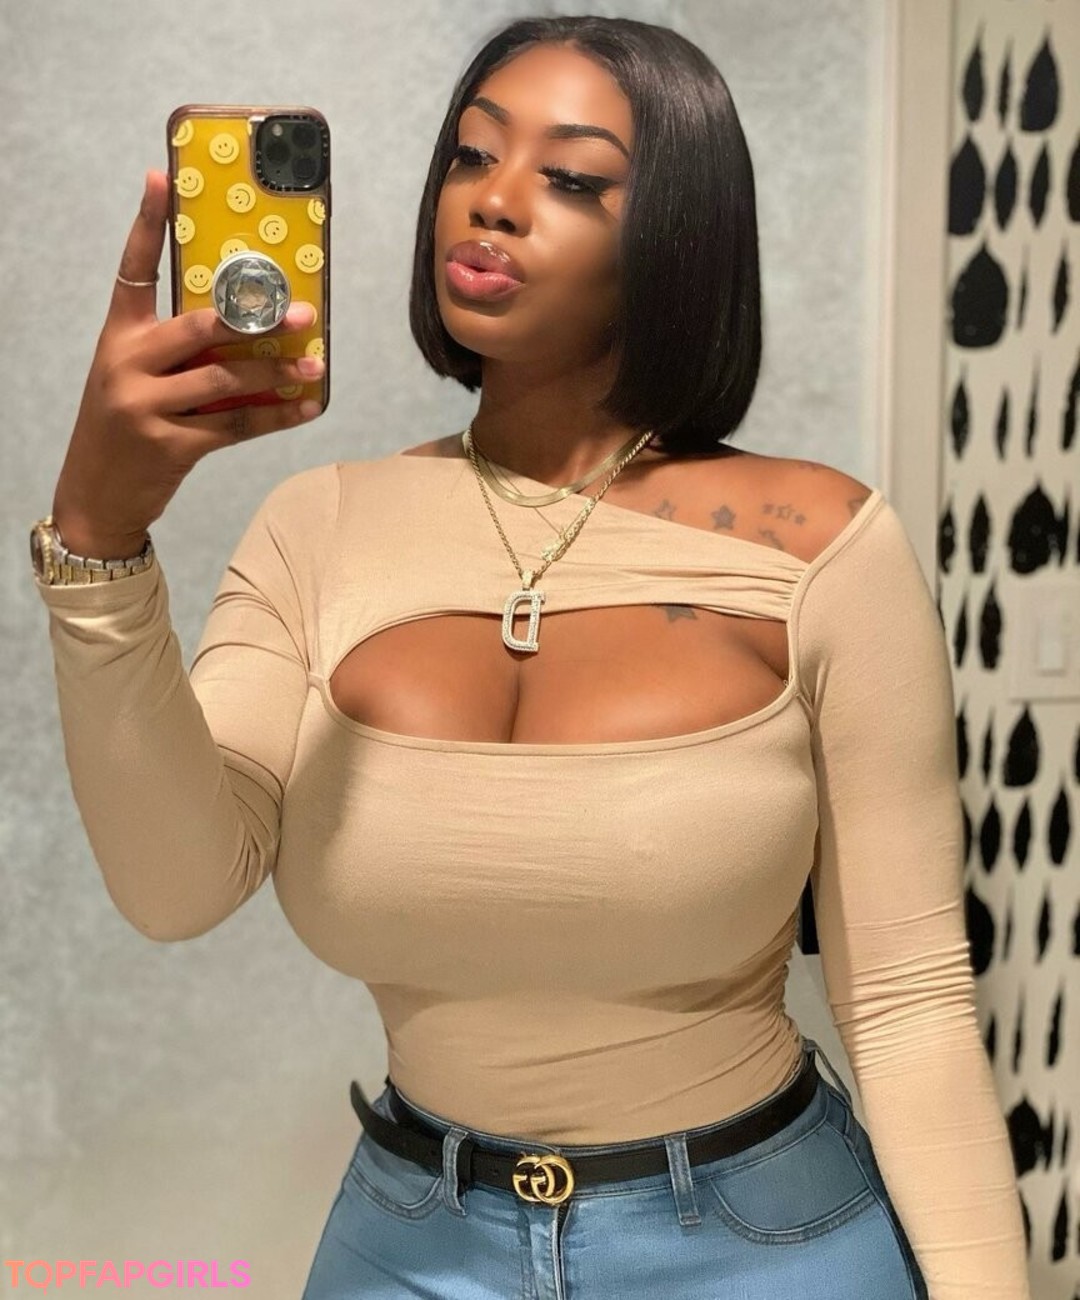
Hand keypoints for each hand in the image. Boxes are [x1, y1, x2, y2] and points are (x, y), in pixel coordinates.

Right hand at [51, 169, 324, 554]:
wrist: (96, 496)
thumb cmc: (125, 428)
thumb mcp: (131, 378)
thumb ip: (173, 350)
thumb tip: (246, 326)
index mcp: (118, 338)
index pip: (132, 270)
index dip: (146, 223)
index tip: (161, 178)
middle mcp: (128, 365)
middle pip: (199, 326)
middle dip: (256, 319)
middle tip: (303, 311)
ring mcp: (147, 407)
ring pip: (225, 378)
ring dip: (276, 371)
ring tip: (315, 363)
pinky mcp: (172, 446)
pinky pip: (236, 425)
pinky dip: (275, 416)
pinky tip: (306, 406)